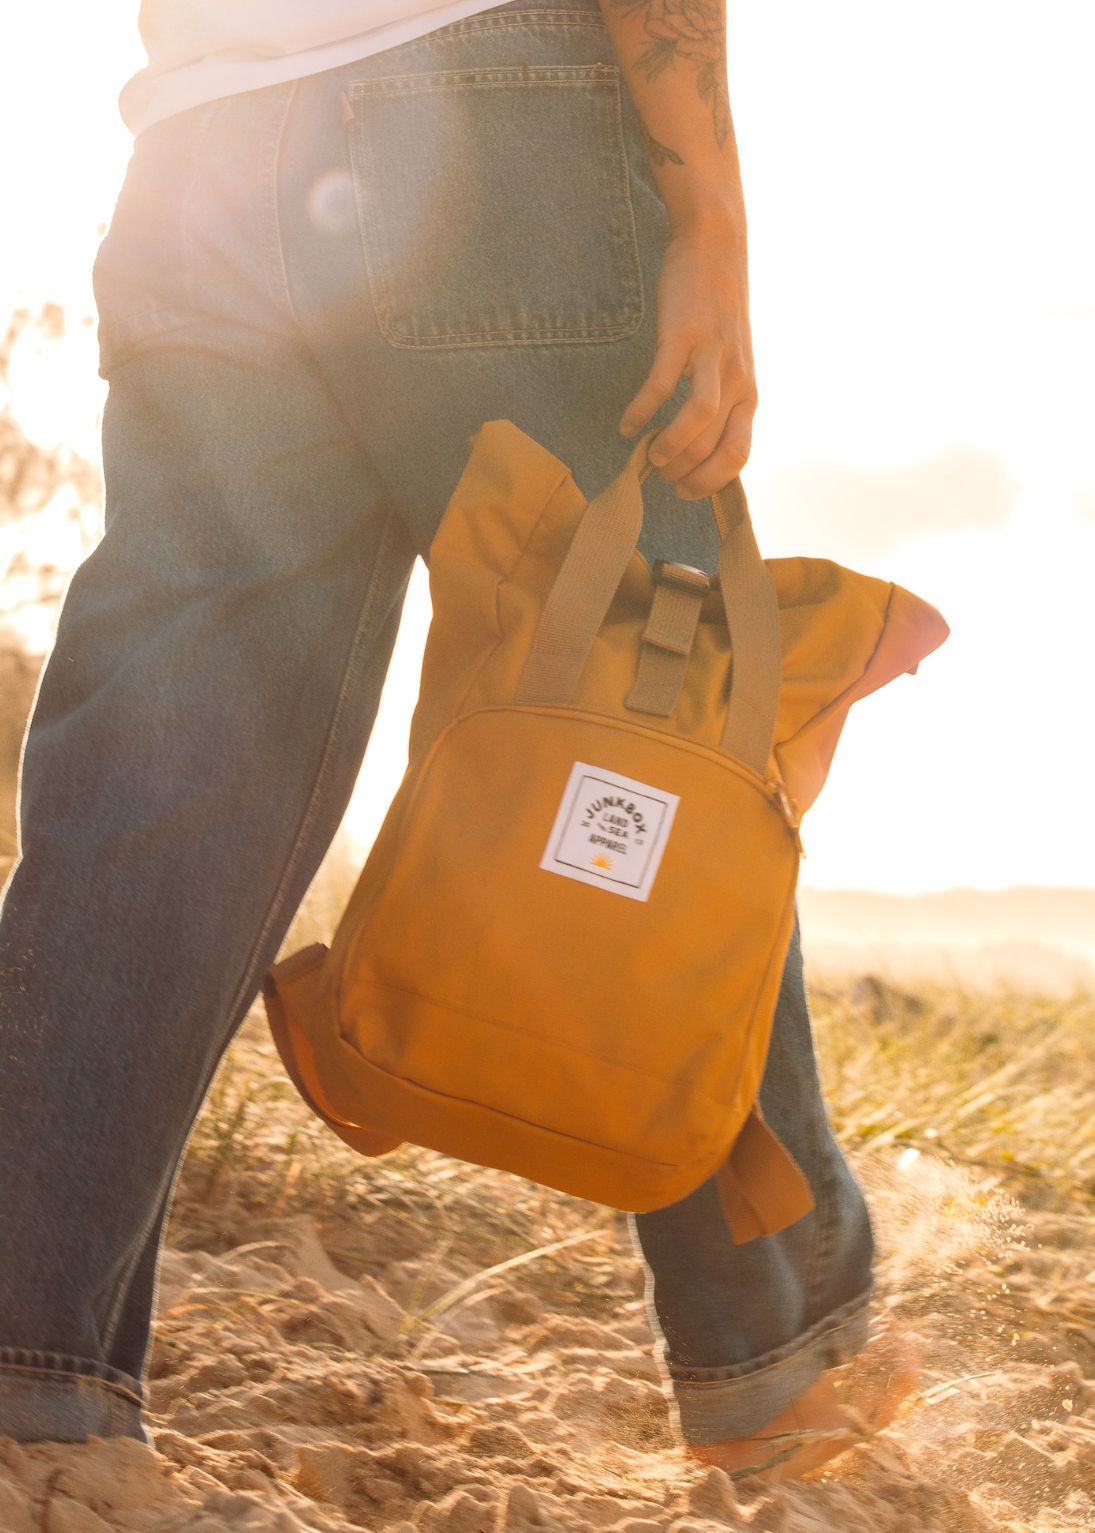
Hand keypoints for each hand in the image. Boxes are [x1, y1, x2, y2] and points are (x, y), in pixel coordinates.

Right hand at [618, 226, 757, 498]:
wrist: (716, 248)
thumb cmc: (716, 312)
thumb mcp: (730, 362)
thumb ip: (719, 399)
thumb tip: (694, 444)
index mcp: (748, 393)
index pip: (738, 455)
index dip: (711, 483)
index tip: (685, 492)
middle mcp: (738, 380)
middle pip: (714, 446)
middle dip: (685, 472)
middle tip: (660, 474)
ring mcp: (712, 358)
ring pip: (697, 422)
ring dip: (670, 448)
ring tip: (650, 455)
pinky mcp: (684, 336)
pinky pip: (662, 386)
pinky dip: (642, 411)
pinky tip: (628, 424)